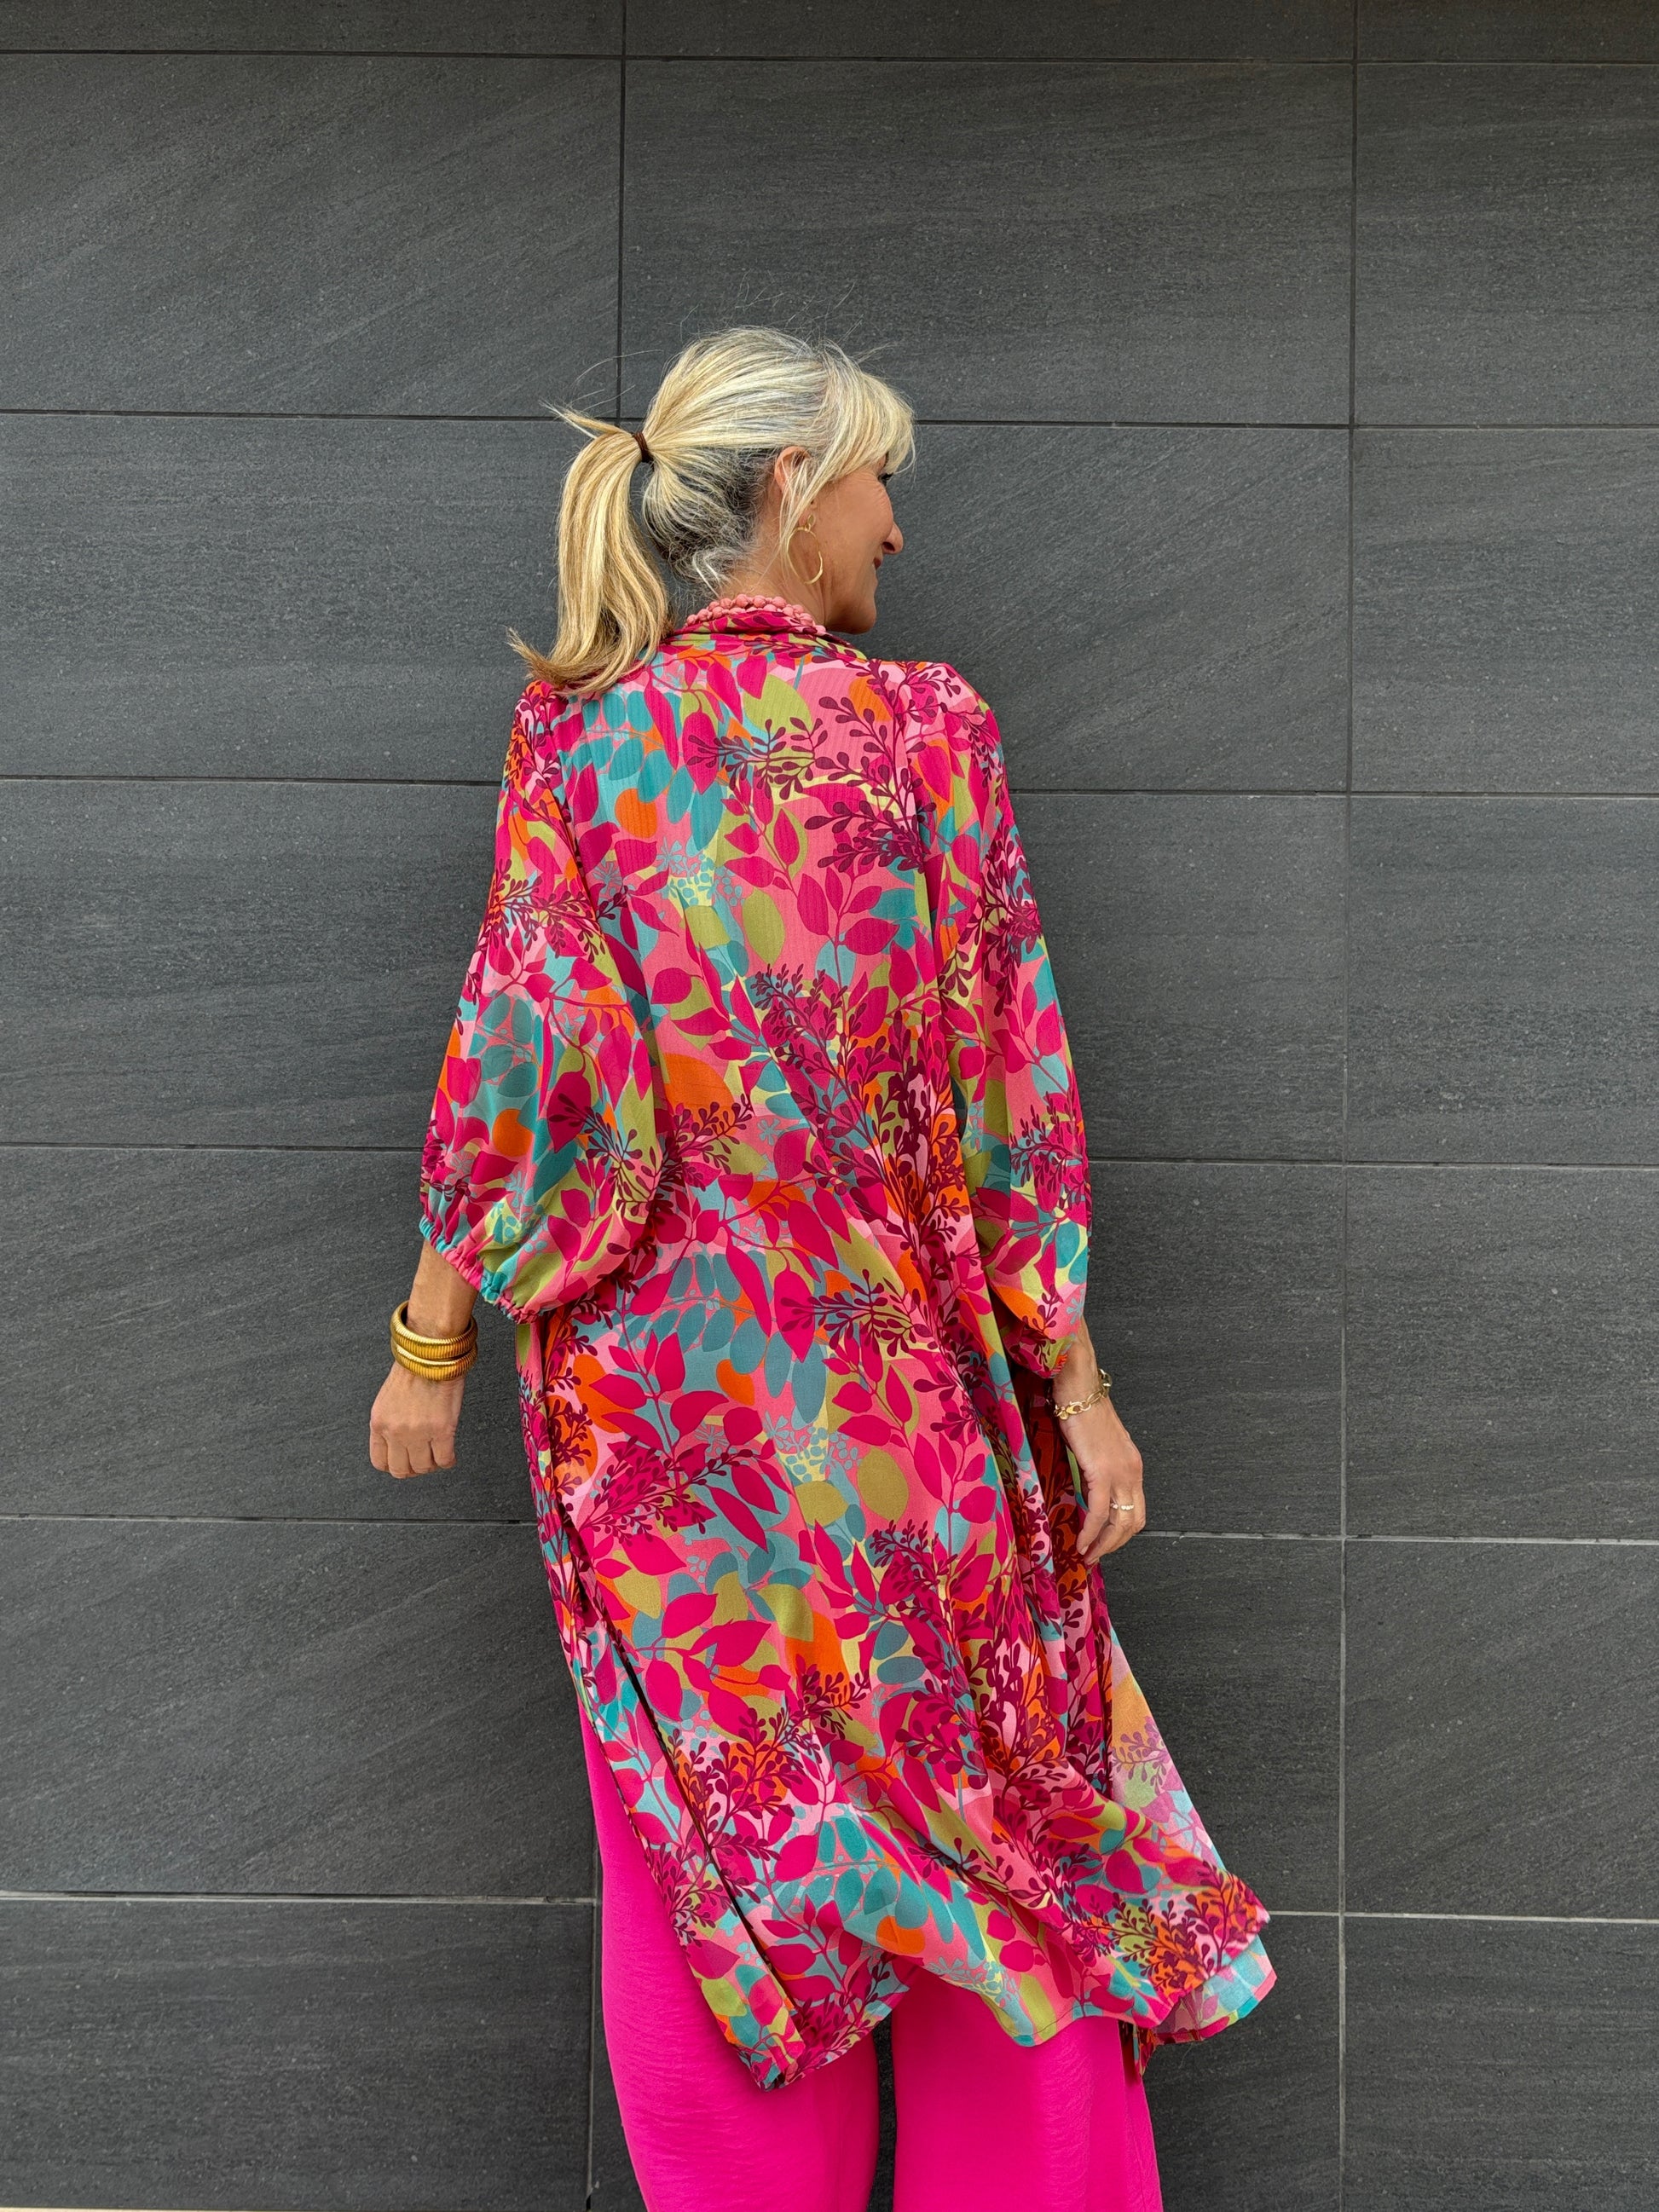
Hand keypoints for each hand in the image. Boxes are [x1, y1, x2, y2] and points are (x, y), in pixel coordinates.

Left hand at [369, 1362, 466, 1478]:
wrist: (431, 1353)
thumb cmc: (413, 1368)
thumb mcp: (388, 1399)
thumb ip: (390, 1422)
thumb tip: (397, 1441)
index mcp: (379, 1423)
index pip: (380, 1461)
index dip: (394, 1466)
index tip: (403, 1463)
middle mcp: (396, 1431)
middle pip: (401, 1470)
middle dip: (413, 1469)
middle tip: (422, 1462)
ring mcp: (418, 1433)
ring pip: (423, 1467)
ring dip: (431, 1465)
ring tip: (437, 1456)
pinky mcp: (442, 1430)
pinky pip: (444, 1459)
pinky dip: (448, 1461)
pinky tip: (450, 1456)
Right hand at [1051, 1340, 1144, 1562]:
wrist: (1078, 1387)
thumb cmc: (1081, 1410)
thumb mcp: (1095, 1447)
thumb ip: (1096, 1470)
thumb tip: (1085, 1492)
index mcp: (1133, 1466)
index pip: (1136, 1510)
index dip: (1121, 1533)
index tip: (1103, 1543)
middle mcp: (1133, 1471)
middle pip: (1133, 1522)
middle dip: (1115, 1545)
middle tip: (1094, 1556)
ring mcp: (1120, 1472)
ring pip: (1119, 1522)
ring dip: (1103, 1544)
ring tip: (1087, 1554)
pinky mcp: (1102, 1470)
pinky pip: (1099, 1511)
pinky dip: (1091, 1531)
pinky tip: (1081, 1540)